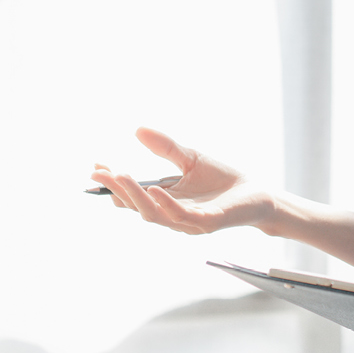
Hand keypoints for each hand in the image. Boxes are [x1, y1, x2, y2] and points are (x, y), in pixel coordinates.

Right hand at [89, 127, 273, 234]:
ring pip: (154, 214)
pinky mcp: (207, 223)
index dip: (113, 183)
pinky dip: (165, 204)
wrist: (257, 194)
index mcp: (165, 201)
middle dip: (117, 189)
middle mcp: (171, 215)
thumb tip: (138, 129)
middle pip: (137, 206)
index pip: (132, 195)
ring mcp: (188, 222)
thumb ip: (165, 147)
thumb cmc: (223, 179)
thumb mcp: (189, 157)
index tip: (96, 167)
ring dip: (135, 196)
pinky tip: (154, 189)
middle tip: (102, 173)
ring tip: (121, 176)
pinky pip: (181, 216)